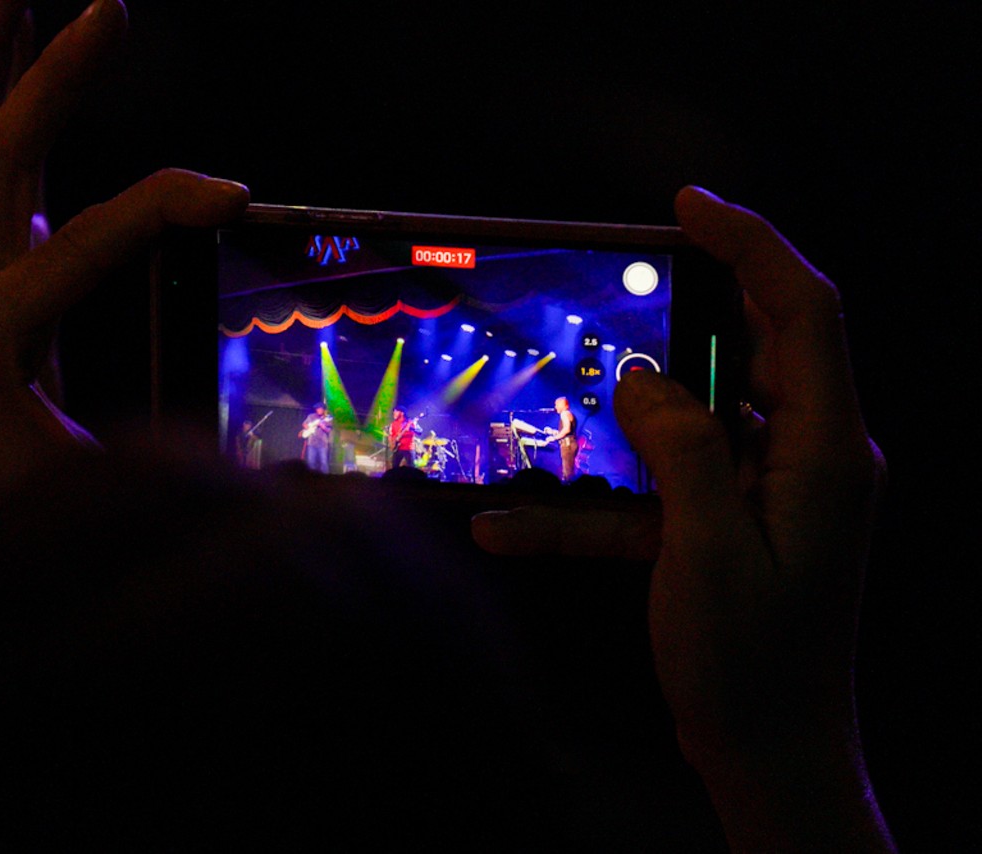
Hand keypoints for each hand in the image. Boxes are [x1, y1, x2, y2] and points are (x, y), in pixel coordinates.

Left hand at [0, 0, 247, 670]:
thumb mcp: (81, 494)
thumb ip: (164, 476)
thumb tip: (259, 480)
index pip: (91, 239)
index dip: (166, 207)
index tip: (235, 196)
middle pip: (1, 144)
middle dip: (52, 70)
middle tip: (108, 8)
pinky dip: (3, 103)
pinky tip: (25, 68)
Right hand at [474, 187, 891, 848]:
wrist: (768, 752)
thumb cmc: (752, 665)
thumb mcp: (708, 554)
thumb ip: (683, 452)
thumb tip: (643, 380)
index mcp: (821, 451)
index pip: (805, 313)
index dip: (753, 244)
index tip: (688, 204)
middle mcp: (803, 455)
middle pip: (753, 347)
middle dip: (689, 307)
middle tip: (621, 280)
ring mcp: (764, 490)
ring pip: (693, 416)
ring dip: (624, 415)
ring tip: (561, 401)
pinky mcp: (725, 522)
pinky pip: (656, 490)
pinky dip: (592, 504)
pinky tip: (508, 528)